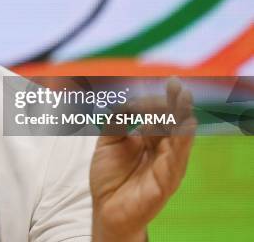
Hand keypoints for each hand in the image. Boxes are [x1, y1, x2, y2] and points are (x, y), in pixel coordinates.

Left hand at [90, 78, 196, 240]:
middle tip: (178, 85)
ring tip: (185, 101)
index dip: (162, 99)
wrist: (104, 209)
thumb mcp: (108, 141)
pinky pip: (176, 160)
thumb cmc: (109, 176)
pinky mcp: (165, 182)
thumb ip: (117, 120)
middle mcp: (161, 151)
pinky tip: (185, 128)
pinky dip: (181, 143)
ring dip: (183, 119)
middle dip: (176, 104)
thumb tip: (127, 99)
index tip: (167, 81)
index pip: (160, 115)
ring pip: (179, 139)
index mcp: (150, 140)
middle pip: (173, 124)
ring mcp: (166, 166)